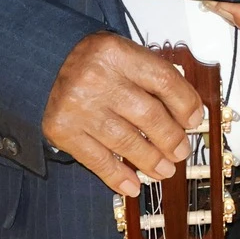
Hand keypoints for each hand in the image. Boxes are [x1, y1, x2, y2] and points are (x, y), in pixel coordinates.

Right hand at [42, 32, 205, 196]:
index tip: (194, 120)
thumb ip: (153, 78)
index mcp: (117, 53)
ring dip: (151, 161)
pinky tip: (133, 185)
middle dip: (171, 139)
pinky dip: (117, 176)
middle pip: (149, 115)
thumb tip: (188, 113)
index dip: (185, 104)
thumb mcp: (124, 56)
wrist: (45, 64)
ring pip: (126, 141)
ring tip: (164, 170)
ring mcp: (78, 106)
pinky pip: (97, 159)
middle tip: (181, 151)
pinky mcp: (62, 130)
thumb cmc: (93, 63)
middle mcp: (96, 79)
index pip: (164, 80)